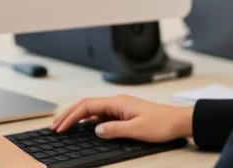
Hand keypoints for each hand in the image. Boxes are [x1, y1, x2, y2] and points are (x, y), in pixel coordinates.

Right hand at [50, 94, 193, 141]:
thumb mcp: (136, 129)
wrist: (178, 121)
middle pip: (86, 106)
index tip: (60, 126)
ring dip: (76, 118)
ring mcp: (119, 108)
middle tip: (54, 126)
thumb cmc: (161, 123)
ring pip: (92, 111)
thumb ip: (114, 130)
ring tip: (63, 126)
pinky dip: (87, 121)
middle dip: (68, 115)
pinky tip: (83, 128)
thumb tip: (96, 130)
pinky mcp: (123, 114)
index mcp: (117, 102)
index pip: (87, 106)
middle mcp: (116, 102)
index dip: (71, 116)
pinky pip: (100, 116)